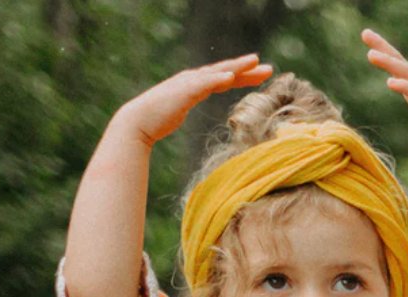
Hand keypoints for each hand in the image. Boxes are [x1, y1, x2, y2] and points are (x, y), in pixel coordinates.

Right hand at [117, 55, 273, 146]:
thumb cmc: (157, 121)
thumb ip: (187, 106)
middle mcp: (193, 79)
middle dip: (247, 69)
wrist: (138, 123)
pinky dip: (218, 78)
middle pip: (225, 72)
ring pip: (218, 73)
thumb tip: (190, 110)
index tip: (261, 76)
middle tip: (269, 68)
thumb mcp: (179, 113)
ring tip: (255, 63)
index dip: (243, 76)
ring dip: (237, 67)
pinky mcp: (183, 91)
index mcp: (194, 85)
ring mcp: (188, 83)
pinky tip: (231, 76)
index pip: (223, 79)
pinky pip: (204, 83)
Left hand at [362, 31, 407, 161]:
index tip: (370, 41)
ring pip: (407, 75)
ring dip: (389, 64)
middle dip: (384, 48)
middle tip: (365, 33)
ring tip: (371, 55)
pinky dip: (404, 87)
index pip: (401, 67)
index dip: (387, 53)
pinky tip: (390, 82)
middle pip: (401, 64)